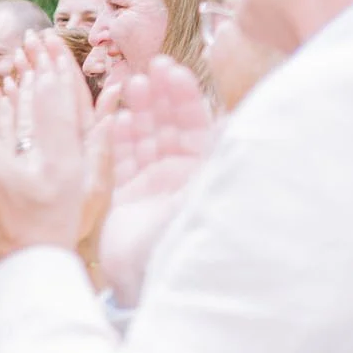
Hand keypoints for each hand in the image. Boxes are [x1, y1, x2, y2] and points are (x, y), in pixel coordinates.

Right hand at [98, 58, 217, 307]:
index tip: (172, 71)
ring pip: (146, 137)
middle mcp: (180, 175)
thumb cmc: (178, 245)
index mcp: (203, 172)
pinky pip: (123, 160)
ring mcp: (152, 185)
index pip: (198, 124)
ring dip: (140, 110)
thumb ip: (211, 161)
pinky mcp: (127, 197)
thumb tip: (233, 120)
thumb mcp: (200, 200)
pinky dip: (120, 138)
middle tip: (150, 68)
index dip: (185, 96)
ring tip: (133, 85)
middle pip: (171, 125)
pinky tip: (119, 118)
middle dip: (161, 96)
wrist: (143, 284)